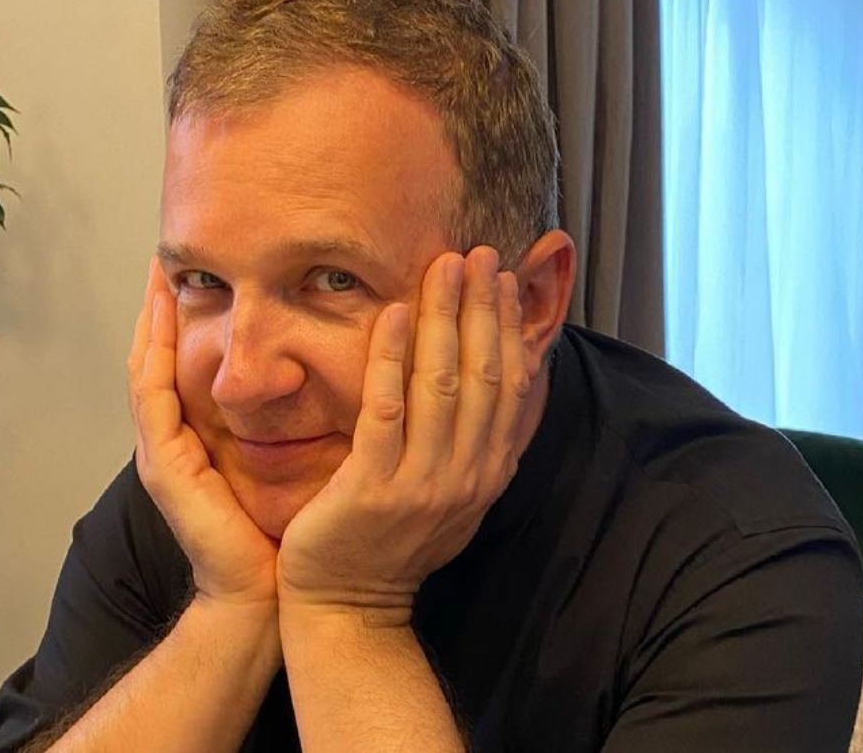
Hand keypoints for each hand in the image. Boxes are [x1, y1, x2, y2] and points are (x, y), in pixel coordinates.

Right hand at [128, 257, 278, 607]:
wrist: (264, 593)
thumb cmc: (283, 531)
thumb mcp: (290, 462)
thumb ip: (296, 420)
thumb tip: (334, 373)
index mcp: (200, 437)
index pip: (185, 363)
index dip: (187, 319)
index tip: (201, 270)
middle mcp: (173, 439)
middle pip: (156, 356)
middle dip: (159, 305)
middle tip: (166, 251)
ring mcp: (162, 451)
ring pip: (145, 366)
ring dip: (149, 317)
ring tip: (158, 269)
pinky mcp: (163, 464)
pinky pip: (151, 395)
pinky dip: (151, 351)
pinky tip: (159, 314)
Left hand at [275, 246, 530, 622]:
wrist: (350, 608)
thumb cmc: (394, 544)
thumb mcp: (456, 495)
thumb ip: (481, 443)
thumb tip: (510, 381)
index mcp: (489, 473)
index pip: (513, 386)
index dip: (511, 328)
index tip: (505, 279)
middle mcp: (468, 476)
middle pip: (485, 375)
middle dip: (483, 308)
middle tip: (478, 253)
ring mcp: (423, 483)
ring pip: (444, 384)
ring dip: (445, 318)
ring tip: (443, 266)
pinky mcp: (375, 488)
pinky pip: (387, 409)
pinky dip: (391, 357)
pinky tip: (390, 314)